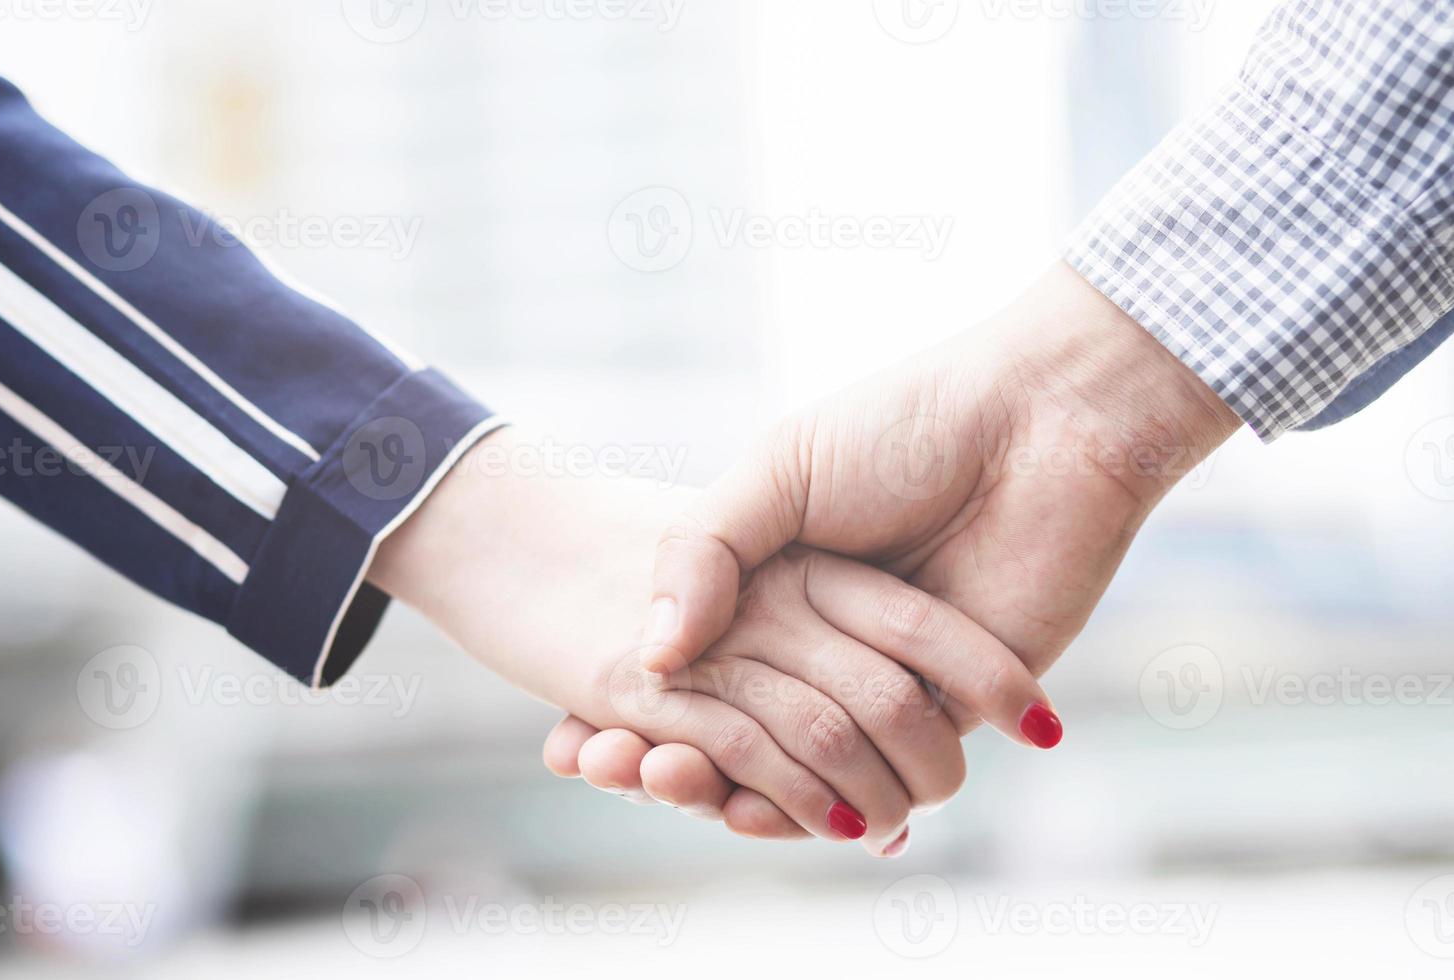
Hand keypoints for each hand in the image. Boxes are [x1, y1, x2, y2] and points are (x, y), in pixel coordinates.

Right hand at [368, 431, 1054, 854]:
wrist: (1040, 419)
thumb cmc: (905, 427)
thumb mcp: (778, 470)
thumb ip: (706, 549)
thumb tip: (648, 655)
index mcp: (790, 583)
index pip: (704, 668)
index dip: (641, 706)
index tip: (581, 736)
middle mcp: (836, 640)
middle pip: (743, 727)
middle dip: (671, 755)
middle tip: (609, 763)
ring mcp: (896, 677)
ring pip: (805, 767)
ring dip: (730, 786)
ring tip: (664, 778)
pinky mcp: (962, 706)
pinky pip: (885, 778)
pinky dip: (815, 802)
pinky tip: (743, 803)